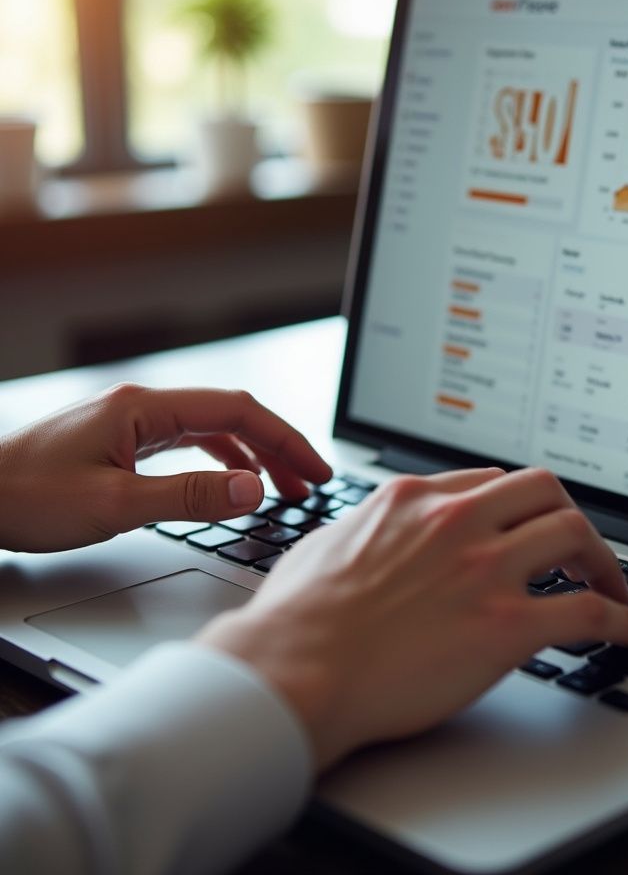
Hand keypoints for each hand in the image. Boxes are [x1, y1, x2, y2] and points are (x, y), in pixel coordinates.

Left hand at [0, 383, 331, 551]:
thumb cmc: (23, 497)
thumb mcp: (113, 503)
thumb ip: (188, 496)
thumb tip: (252, 489)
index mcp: (145, 408)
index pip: (238, 411)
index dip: (285, 439)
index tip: (315, 469)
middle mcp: (142, 406)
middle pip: (231, 417)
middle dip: (277, 447)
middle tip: (310, 482)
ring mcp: (131, 423)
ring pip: (211, 431)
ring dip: (252, 456)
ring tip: (280, 488)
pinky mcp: (120, 442)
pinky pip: (187, 444)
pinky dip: (219, 462)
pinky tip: (228, 484)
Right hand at [198, 467, 627, 768]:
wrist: (291, 671)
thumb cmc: (295, 618)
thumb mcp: (325, 541)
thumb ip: (366, 526)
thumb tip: (374, 531)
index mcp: (415, 500)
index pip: (492, 481)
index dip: (520, 505)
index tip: (531, 525)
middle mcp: (458, 522)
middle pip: (545, 490)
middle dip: (569, 516)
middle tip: (579, 548)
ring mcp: (485, 569)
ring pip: (574, 533)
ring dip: (603, 559)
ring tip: (614, 586)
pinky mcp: (506, 625)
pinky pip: (588, 611)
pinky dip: (624, 618)